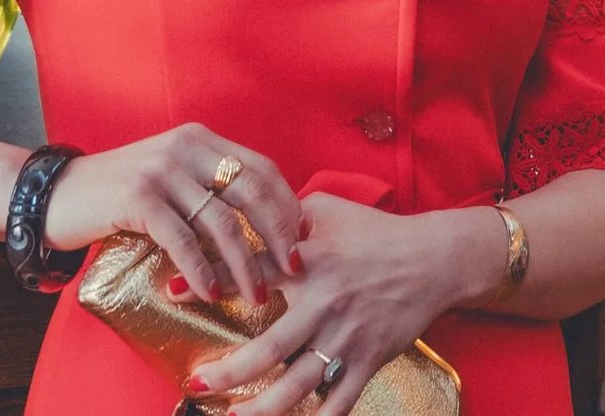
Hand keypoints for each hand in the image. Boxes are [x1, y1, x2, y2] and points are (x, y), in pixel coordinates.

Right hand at [39, 122, 304, 306]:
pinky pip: (182, 240)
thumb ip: (206, 186)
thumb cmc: (116, 193)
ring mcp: (161, 170)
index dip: (287, 204)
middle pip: (252, 192)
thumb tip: (261, 224)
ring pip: (222, 222)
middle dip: (278, 235)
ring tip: (256, 293)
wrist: (53, 193)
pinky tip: (211, 292)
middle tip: (293, 268)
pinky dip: (201, 270)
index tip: (303, 236)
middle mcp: (185, 147)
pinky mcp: (138, 198)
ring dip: (244, 263)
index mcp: (200, 139)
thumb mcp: (169, 176)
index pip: (261, 168)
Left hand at [185, 195, 503, 415]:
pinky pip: (338, 402)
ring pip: (298, 384)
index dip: (208, 281)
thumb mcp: (327, 210)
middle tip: (197, 383)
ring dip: (261, 409)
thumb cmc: (374, 232)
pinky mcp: (369, 360)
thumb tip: (241, 210)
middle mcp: (326, 302)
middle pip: (269, 347)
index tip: (170, 291)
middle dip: (229, 371)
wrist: (434, 259)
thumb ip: (282, 213)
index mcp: (310, 260)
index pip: (250, 271)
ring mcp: (348, 336)